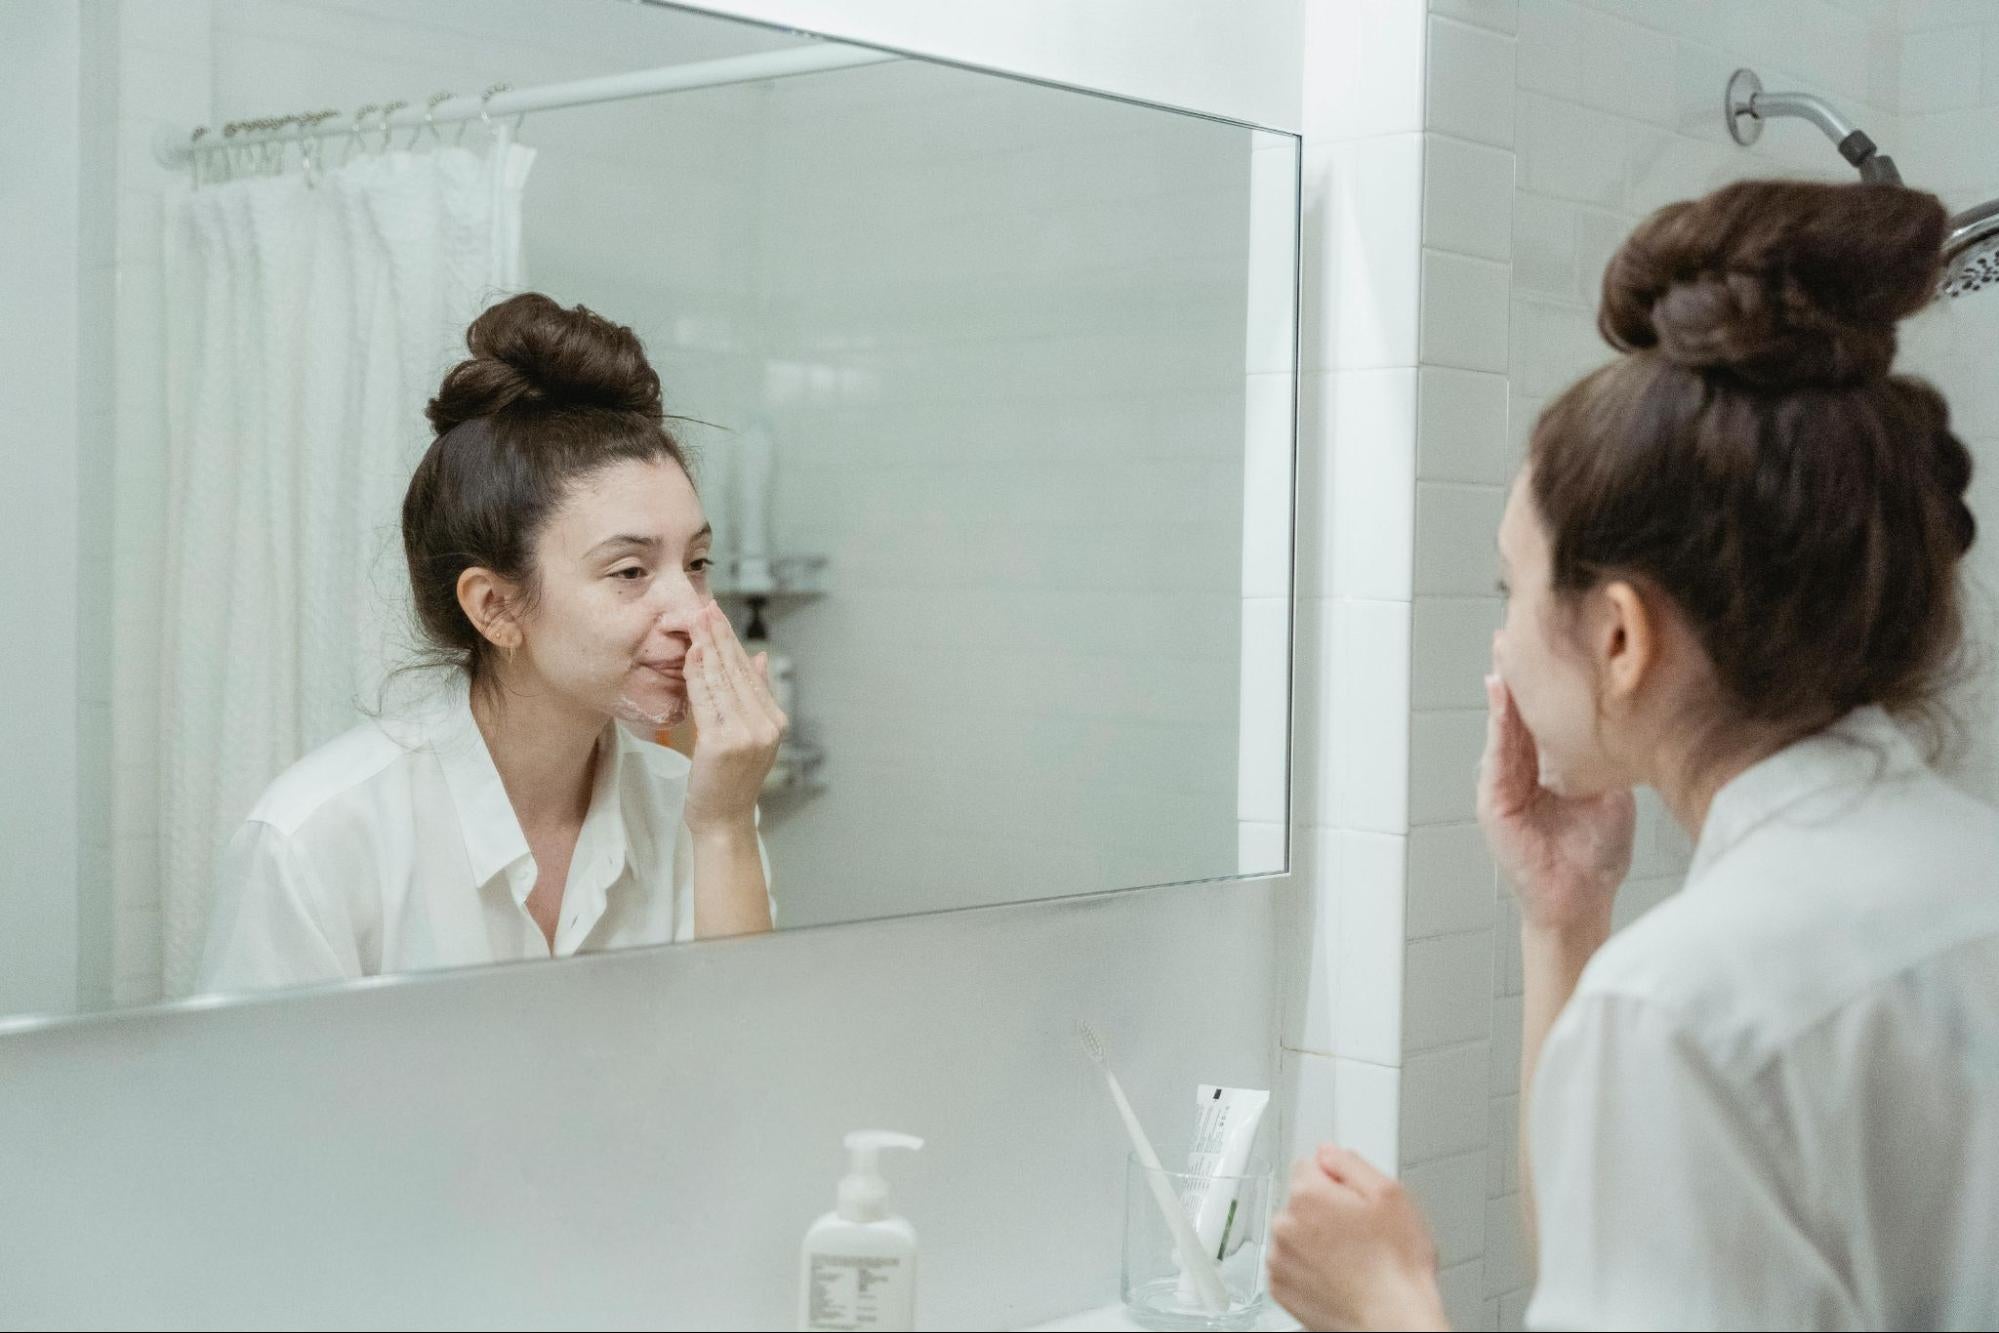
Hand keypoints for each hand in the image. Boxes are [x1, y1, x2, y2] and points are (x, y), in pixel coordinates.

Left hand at [681, 602, 787, 835]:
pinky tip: (692, 652)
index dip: (732, 641)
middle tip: (705, 605)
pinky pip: (708, 699)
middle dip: (720, 635)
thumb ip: (754, 696)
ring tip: (695, 619)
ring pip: (723, 680)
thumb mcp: (749, 736)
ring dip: (708, 646)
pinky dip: (699, 673)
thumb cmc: (727, 782)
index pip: (750, 671)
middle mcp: (766, 724)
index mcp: (774, 720)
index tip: (717, 615)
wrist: (723, 822)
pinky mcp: (724, 742)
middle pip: (738, 670)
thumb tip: (760, 657)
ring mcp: (748, 734)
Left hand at [1268, 1146, 1447, 1330]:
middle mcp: (1284, 1224)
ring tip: (1351, 1258)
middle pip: (1301, 1199)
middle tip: (1359, 1232)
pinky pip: (1290, 1263)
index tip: (1353, 1198)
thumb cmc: (1396, 1267)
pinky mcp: (1279, 1288)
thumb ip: (1351, 1163)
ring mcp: (1279, 1259)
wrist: (1393, 1321)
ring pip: (1294, 1232)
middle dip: (1325, 1209)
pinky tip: (1337, 1275)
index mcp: (1308, 1195)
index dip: (1337, 1180)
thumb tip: (1328, 1154)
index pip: (1310, 1165)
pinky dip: (1308, 1268)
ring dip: (1314, 1239)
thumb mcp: (1391, 1195)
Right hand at [1477, 663, 1634, 934]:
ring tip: (1505, 652)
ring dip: (1505, 690)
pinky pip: (1496, 756)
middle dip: (1518, 672)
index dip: (1548, 680)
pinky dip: (1498, 725)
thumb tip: (1637, 722)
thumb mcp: (1610, 794)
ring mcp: (1504, 786)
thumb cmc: (1596, 857)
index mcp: (1550, 767)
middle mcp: (1523, 771)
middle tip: (1518, 627)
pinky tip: (1502, 697)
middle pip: (1519, 713)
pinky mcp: (1494, 803)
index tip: (1556, 641)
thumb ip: (1608, 761)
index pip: (1545, 715)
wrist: (1581, 901)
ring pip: (1505, 727)